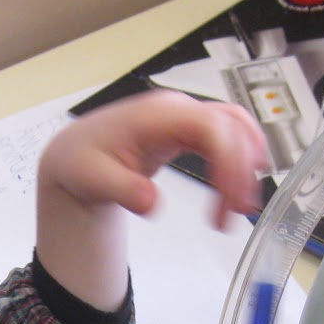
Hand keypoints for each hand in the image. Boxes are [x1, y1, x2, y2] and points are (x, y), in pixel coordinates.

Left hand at [34, 89, 267, 310]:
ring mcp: (184, 116)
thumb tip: (151, 203)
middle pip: (229, 128)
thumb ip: (122, 190)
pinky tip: (246, 180)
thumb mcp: (93, 180)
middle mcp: (176, 109)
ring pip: (234, 129)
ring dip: (245, 165)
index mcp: (155, 116)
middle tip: (236, 214)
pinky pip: (227, 135)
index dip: (228, 160)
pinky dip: (242, 157)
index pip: (208, 127)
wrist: (76, 155)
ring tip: (241, 206)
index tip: (228, 200)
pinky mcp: (188, 129)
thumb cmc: (83, 162)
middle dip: (240, 170)